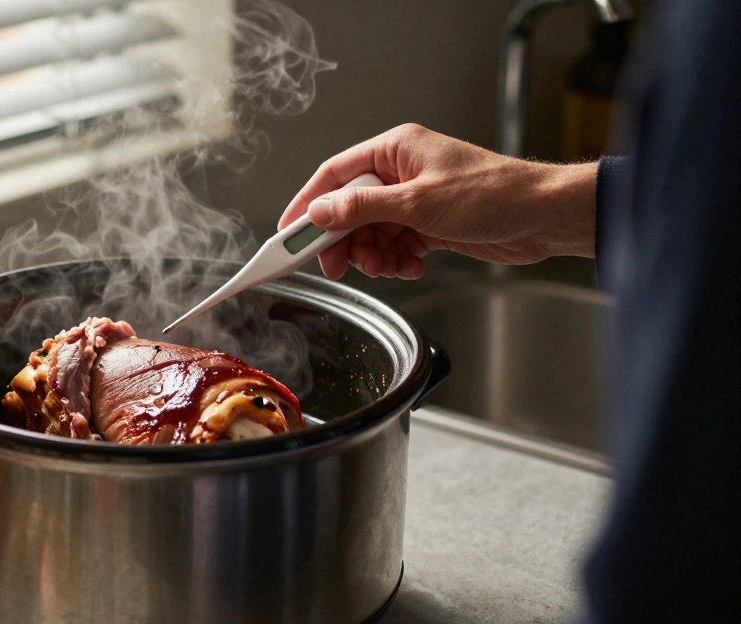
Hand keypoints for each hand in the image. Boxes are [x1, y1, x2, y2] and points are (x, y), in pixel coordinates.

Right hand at [278, 124, 597, 279]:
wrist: (543, 217)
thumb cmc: (494, 194)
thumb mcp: (418, 203)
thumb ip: (363, 208)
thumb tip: (320, 212)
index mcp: (394, 149)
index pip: (334, 175)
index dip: (307, 205)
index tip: (287, 233)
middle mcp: (400, 171)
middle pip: (349, 209)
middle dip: (344, 241)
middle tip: (339, 267)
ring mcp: (414, 198)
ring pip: (370, 232)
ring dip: (374, 255)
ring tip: (391, 266)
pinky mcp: (428, 224)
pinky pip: (394, 244)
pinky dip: (396, 260)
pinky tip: (412, 265)